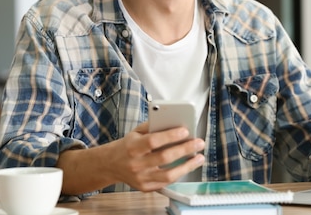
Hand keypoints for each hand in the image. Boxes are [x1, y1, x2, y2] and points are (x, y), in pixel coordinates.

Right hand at [58, 121, 204, 194]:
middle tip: (199, 143)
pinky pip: (166, 182)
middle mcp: (136, 164)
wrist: (110, 165)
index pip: (153, 141)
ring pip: (169, 174)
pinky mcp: (145, 187)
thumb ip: (153, 127)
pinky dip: (179, 173)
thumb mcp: (136, 132)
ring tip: (199, 158)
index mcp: (132, 147)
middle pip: (164, 158)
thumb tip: (175, 123)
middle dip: (185, 149)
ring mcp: (140, 178)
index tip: (186, 130)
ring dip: (187, 166)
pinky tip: (187, 166)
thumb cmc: (127, 145)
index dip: (170, 136)